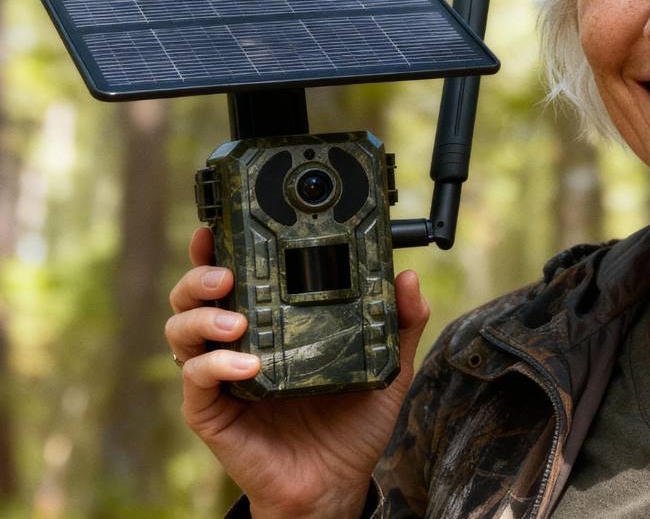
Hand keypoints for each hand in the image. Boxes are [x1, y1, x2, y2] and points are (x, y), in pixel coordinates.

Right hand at [165, 227, 429, 518]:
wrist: (336, 483)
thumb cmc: (352, 424)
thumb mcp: (384, 366)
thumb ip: (398, 324)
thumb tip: (408, 280)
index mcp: (270, 323)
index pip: (235, 275)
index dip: (219, 248)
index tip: (220, 226)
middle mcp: (236, 343)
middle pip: (192, 294)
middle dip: (200, 273)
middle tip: (228, 273)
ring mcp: (219, 375)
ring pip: (181, 331)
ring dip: (202, 316)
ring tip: (238, 320)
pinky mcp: (211, 411)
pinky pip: (196, 379)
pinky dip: (216, 366)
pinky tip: (249, 366)